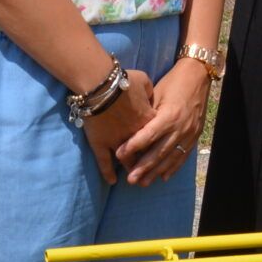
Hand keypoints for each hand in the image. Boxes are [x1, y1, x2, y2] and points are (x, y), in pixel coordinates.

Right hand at [81, 70, 156, 186]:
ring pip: (127, 161)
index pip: (158, 136)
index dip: (159, 142)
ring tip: (135, 178)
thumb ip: (149, 90)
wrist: (100, 85)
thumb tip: (151, 95)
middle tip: (150, 171)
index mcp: (148, 121)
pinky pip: (104, 163)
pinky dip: (108, 173)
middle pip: (146, 153)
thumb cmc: (122, 80)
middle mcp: (135, 136)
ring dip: (132, 170)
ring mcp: (117, 142)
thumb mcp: (143, 80)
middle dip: (149, 163)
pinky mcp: (100, 144)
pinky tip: (112, 181)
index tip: (160, 148)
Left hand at [114, 58, 211, 186]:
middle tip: (130, 180)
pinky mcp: (194, 136)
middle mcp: (179, 127)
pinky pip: (183, 155)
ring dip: (156, 172)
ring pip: (171, 157)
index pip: (148, 135)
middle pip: (159, 151)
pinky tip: (164, 177)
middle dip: (144, 167)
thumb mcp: (157, 94)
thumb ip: (147, 114)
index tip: (119, 155)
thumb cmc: (173, 82)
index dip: (133, 146)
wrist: (198, 76)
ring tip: (144, 183)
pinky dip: (173, 167)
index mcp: (169, 115)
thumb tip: (130, 130)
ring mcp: (189, 133)